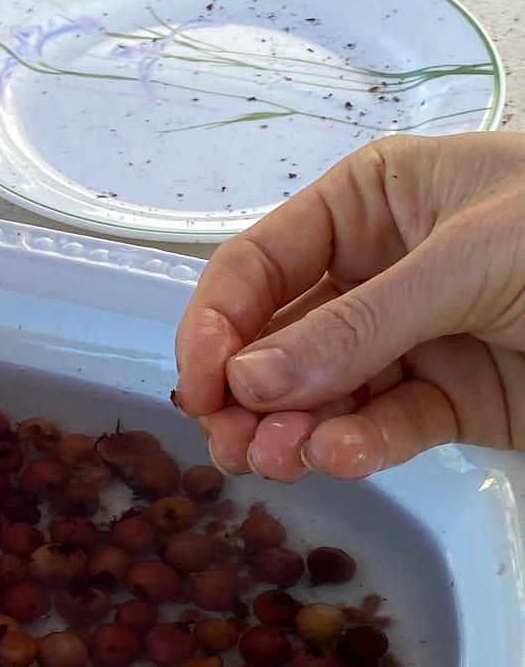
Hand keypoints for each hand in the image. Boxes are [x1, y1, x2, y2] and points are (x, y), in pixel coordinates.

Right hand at [174, 131, 524, 480]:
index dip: (216, 323)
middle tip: (229, 446)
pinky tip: (342, 456)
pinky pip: (383, 426)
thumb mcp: (469, 259)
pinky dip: (357, 446)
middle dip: (245, 395)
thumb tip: (252, 383)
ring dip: (292, 431)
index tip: (197, 385)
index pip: (259, 264)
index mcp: (370, 204)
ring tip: (276, 463)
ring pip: (319, 394)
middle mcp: (374, 272)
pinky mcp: (446, 401)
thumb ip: (359, 323)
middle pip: (275, 340)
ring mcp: (407, 340)